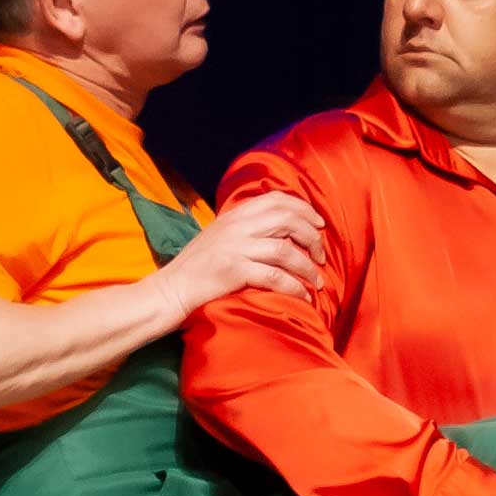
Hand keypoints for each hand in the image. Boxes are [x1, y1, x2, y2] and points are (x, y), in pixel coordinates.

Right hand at [151, 192, 325, 319]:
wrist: (173, 288)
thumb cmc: (198, 266)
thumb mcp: (220, 235)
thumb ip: (245, 227)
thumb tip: (280, 229)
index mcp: (235, 215)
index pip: (277, 200)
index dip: (304, 209)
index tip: (319, 224)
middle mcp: (237, 227)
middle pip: (287, 220)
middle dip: (312, 237)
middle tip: (322, 255)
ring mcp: (236, 248)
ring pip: (286, 250)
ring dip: (308, 267)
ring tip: (318, 281)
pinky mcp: (234, 271)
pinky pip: (275, 276)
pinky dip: (295, 287)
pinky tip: (304, 296)